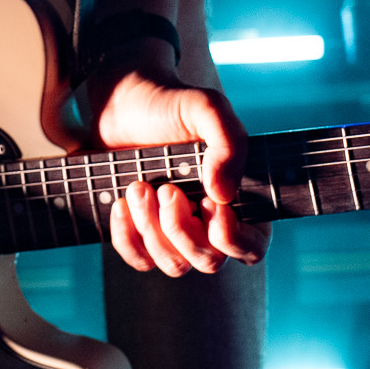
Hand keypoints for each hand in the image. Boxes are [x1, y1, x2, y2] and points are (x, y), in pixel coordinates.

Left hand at [85, 42, 267, 275]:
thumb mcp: (204, 108)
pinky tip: (121, 202)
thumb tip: (222, 195)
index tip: (207, 202)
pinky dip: (127, 236)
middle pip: (209, 261)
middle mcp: (210, 220)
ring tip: (137, 187)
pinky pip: (139, 260)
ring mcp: (175, 231)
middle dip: (182, 229)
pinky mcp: (142, 234)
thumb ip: (228, 142)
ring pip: (174, 265)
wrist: (117, 103)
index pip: (252, 246)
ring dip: (152, 229)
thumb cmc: (167, 104)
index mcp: (238, 195)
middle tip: (165, 188)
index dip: (231, 237)